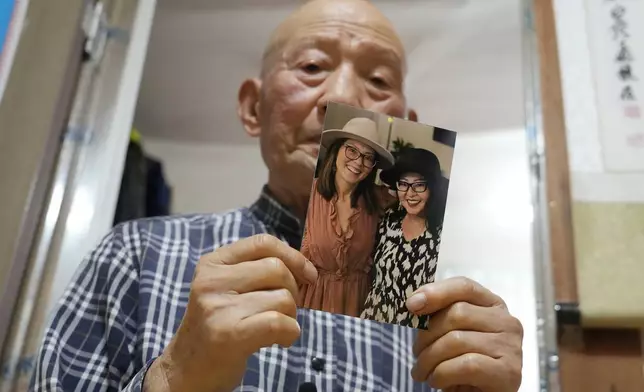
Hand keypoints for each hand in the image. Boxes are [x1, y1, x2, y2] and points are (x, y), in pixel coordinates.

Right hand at [144, 234, 317, 391]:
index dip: (293, 256)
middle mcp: (211, 280)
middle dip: (293, 290)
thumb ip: (254, 271)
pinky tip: (281, 341)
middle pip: (277, 269)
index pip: (262, 243)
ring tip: (275, 329)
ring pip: (283, 297)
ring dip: (291, 316)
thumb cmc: (217, 327)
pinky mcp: (229, 334)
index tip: (308, 275)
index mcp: (213, 263)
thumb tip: (304, 267)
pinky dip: (290, 332)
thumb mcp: (225, 289)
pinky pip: (279, 322)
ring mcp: (218, 307)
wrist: (186, 371)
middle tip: (284, 310)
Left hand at [406, 277, 522, 391]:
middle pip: (457, 312)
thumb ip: (438, 314)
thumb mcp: (450, 333)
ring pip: (456, 340)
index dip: (436, 292)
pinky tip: (437, 381)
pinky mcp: (508, 372)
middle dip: (427, 335)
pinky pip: (466, 365)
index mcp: (493, 306)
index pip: (464, 286)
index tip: (411, 305)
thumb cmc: (462, 364)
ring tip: (422, 371)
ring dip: (429, 359)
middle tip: (416, 353)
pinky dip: (442, 374)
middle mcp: (507, 322)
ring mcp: (511, 347)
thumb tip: (414, 302)